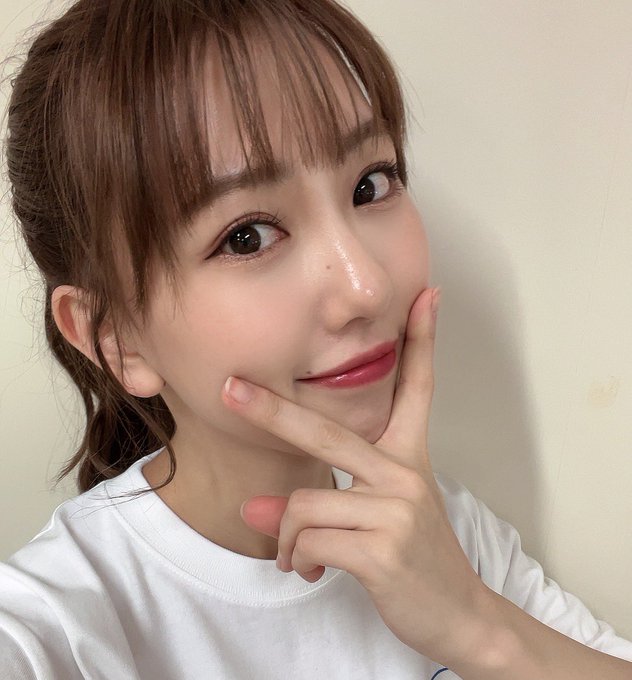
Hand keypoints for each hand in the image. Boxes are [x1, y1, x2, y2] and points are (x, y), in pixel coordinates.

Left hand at [221, 287, 488, 662]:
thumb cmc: (417, 556)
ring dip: (287, 538)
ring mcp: (395, 509)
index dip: (423, 339)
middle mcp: (404, 473)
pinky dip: (296, 558)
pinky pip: (307, 541)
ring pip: (302, 504)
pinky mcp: (381, 548)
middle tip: (230, 389)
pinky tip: (311, 571)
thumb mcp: (379, 515)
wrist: (460, 615)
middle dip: (272, 410)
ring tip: (299, 556)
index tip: (426, 296)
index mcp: (410, 456)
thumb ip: (318, 502)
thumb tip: (253, 507)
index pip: (419, 386)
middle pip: (326, 432)